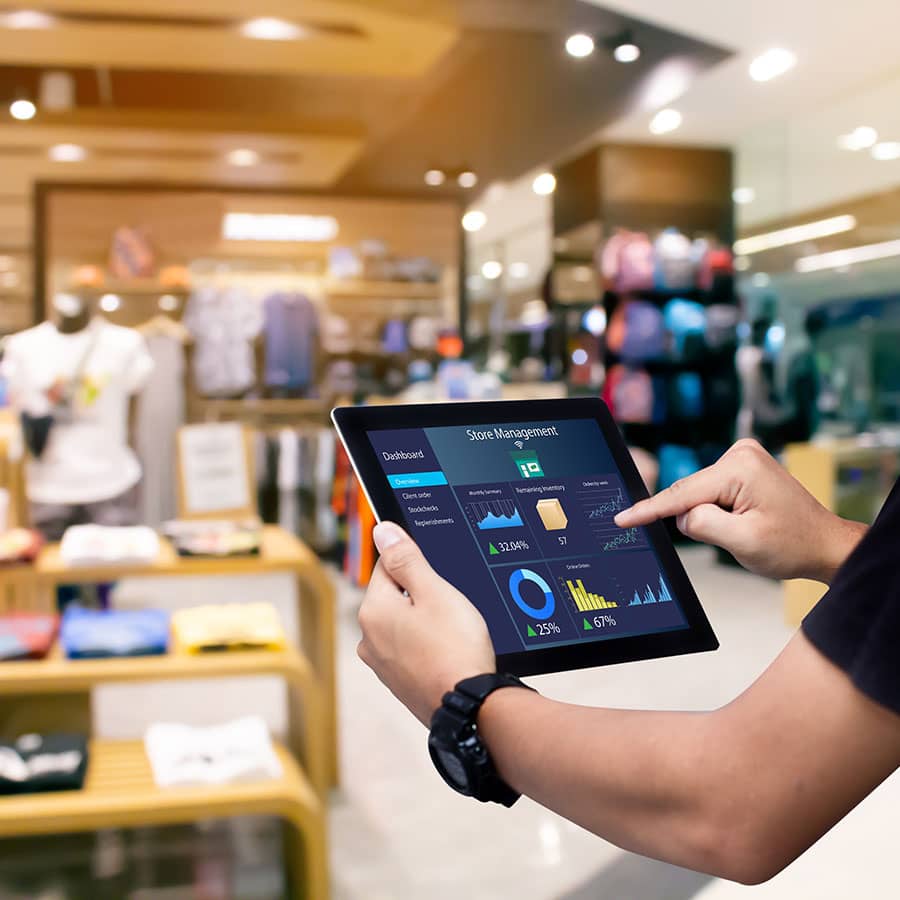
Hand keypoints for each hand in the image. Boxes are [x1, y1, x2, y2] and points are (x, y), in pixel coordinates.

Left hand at [357, 522, 495, 725]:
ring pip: (405, 624)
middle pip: (395, 596)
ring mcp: (382, 664)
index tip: (439, 576)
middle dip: (422, 595)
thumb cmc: (455, 647)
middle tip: (452, 606)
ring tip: (454, 632)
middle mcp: (369, 638)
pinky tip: (450, 651)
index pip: (387, 565)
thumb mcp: (434, 592)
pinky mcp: (399, 682)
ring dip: (426, 621)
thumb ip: (406, 559)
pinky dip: (429, 646)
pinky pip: (412, 649)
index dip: (417, 564)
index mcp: (372, 611)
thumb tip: (382, 531)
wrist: (470, 708)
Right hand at [614, 439, 865, 582]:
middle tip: (735, 536)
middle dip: (697, 519)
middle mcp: (740, 454)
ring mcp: (742, 457)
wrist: (824, 544)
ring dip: (710, 516)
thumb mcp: (742, 542)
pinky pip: (709, 492)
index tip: (622, 519)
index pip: (682, 494)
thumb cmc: (793, 544)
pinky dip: (716, 510)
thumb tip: (681, 516)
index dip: (649, 510)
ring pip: (698, 495)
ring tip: (747, 528)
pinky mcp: (742, 467)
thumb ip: (702, 524)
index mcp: (741, 468)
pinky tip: (743, 520)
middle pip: (690, 493)